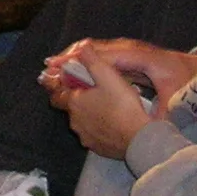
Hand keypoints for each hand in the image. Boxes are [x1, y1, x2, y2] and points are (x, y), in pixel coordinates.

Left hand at [43, 39, 170, 157]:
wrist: (139, 138)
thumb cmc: (123, 105)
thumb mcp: (108, 75)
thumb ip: (92, 59)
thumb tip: (82, 47)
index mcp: (74, 102)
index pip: (57, 94)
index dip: (63, 87)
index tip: (73, 83)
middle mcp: (75, 121)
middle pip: (71, 108)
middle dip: (79, 101)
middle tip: (96, 94)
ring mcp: (85, 137)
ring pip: (82, 123)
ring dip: (90, 116)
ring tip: (108, 108)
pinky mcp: (97, 148)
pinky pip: (94, 136)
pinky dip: (100, 129)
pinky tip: (113, 125)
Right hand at [50, 37, 196, 103]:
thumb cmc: (189, 90)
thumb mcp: (175, 107)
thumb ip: (156, 116)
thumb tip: (139, 125)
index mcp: (148, 59)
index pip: (111, 56)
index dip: (85, 59)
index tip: (63, 65)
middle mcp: (139, 51)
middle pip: (102, 48)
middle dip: (76, 55)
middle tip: (50, 64)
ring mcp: (136, 52)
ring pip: (103, 50)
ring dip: (80, 56)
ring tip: (57, 64)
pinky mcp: (134, 57)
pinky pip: (108, 55)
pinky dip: (90, 58)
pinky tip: (75, 66)